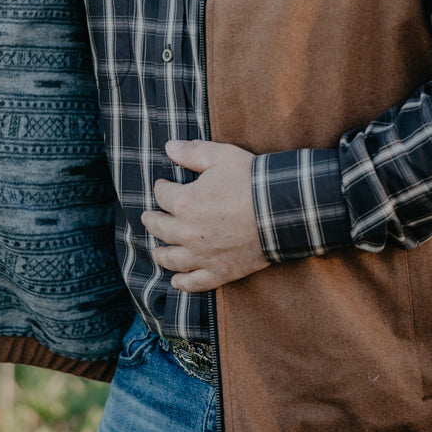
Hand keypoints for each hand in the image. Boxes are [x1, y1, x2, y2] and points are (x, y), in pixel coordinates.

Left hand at [141, 140, 269, 290]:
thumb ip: (192, 152)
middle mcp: (187, 233)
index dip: (161, 187)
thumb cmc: (252, 180)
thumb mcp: (221, 156)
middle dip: (152, 220)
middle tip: (149, 217)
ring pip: (171, 259)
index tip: (163, 185)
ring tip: (156, 250)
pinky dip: (183, 284)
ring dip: (160, 254)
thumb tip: (168, 147)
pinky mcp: (220, 272)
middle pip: (159, 228)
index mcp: (184, 203)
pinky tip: (176, 282)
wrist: (283, 210)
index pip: (161, 195)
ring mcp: (203, 256)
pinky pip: (195, 283)